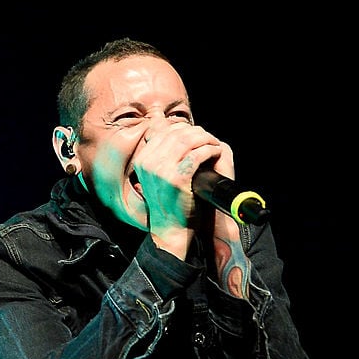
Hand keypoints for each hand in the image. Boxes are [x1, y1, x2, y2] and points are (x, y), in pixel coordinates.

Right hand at [135, 122, 232, 257]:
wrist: (170, 229)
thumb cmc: (168, 202)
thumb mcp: (157, 176)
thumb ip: (161, 157)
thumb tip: (175, 136)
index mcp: (142, 160)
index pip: (163, 131)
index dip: (183, 129)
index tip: (196, 134)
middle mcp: (148, 163)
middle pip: (177, 133)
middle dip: (197, 133)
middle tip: (209, 139)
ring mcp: (161, 170)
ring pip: (188, 140)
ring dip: (206, 139)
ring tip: (214, 144)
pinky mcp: (177, 178)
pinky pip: (197, 154)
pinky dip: (210, 150)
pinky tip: (216, 153)